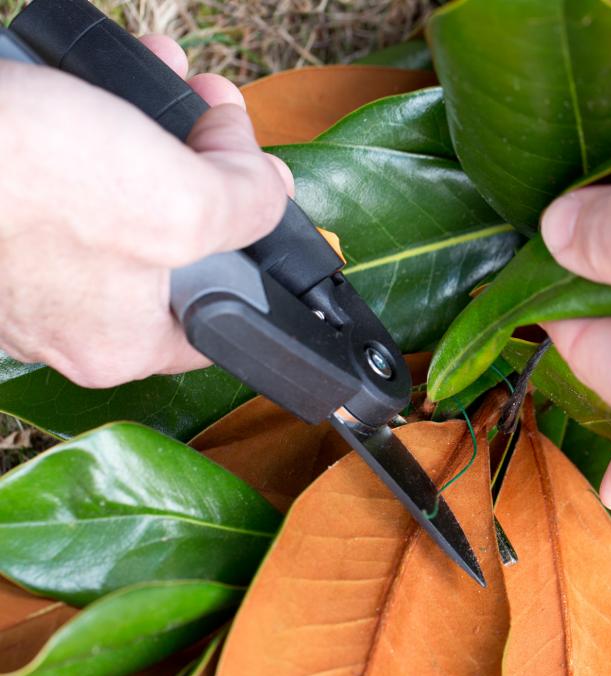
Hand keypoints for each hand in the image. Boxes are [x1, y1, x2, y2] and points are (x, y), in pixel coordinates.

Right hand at [0, 36, 292, 386]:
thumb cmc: (31, 181)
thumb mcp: (179, 201)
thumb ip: (246, 208)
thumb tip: (267, 191)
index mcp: (122, 344)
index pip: (216, 315)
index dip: (254, 252)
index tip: (259, 193)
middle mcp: (72, 323)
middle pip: (173, 249)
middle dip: (205, 171)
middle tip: (218, 122)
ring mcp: (27, 276)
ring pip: (120, 205)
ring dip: (157, 137)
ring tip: (173, 80)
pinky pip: (67, 182)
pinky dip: (97, 130)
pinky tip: (112, 82)